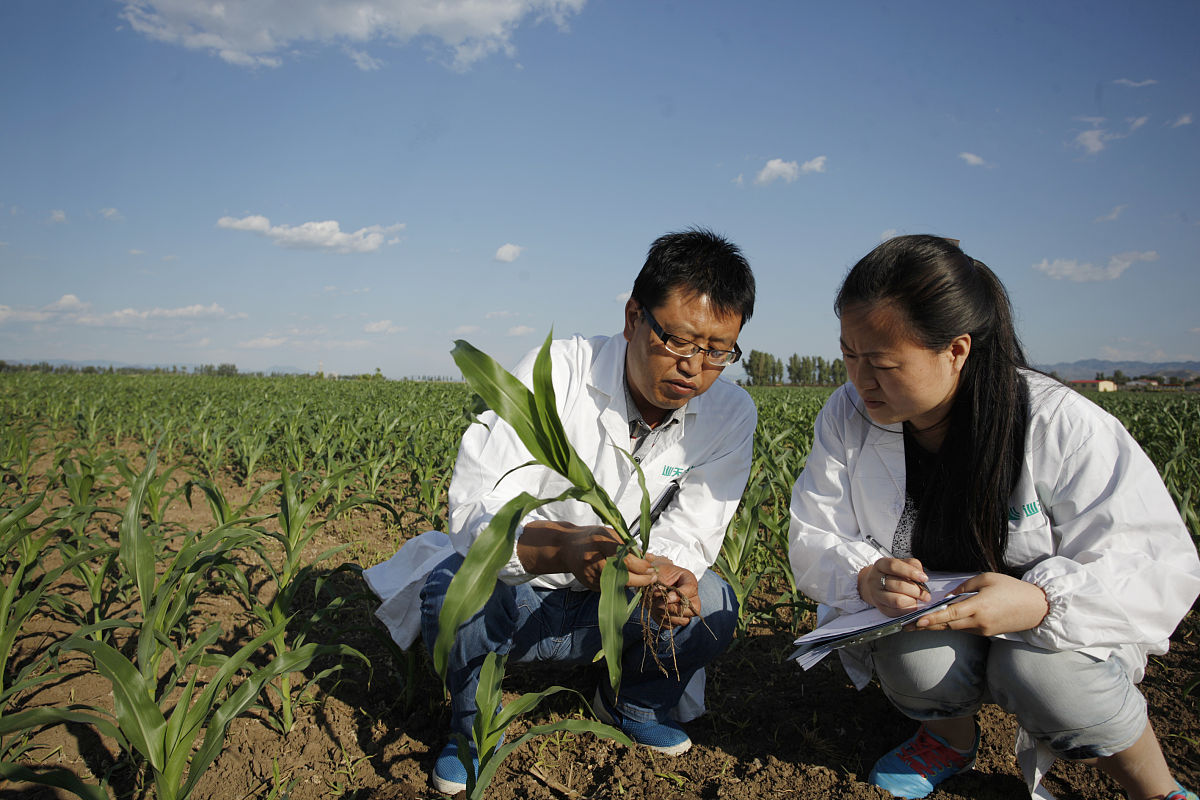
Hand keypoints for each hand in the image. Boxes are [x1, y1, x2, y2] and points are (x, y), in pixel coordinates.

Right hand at [558, 526, 657, 591]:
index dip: (641, 566)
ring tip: (643, 577)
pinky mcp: (591, 586)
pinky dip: (621, 584)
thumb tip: (649, 559)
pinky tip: (625, 577)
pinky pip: (611, 587)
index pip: (625, 560)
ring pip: (619, 585)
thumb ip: (628, 545)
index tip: (652, 568)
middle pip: (623, 577)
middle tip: (653, 577)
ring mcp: (591, 576)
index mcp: (600, 543)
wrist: (567, 548)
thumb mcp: (610, 534)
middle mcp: (594, 562)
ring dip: (633, 582)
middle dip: (641, 580)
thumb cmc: (592, 537)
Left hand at [630, 555, 699, 626]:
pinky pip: (673, 626)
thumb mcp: (658, 571)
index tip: (666, 597)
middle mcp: (692, 597)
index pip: (691, 589)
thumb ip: (658, 579)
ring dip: (668, 615)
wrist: (652, 583)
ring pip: (684, 620)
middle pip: (693, 608)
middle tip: (659, 604)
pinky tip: (656, 612)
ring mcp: (686, 610)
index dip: (678, 595)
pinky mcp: (677, 619)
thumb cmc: (657, 574)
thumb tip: (657, 591)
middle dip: (673, 608)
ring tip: (656, 606)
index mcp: (689, 580)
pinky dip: (663, 621)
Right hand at [859, 558, 930, 616]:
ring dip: (912, 601)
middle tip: (926, 595)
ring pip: (897, 601)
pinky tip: (912, 605)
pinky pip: (896, 612)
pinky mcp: (880, 607)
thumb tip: (921, 576)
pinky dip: (908, 610)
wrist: (875, 585)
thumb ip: (913, 565)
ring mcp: (876, 595)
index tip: (924, 578)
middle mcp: (875, 580)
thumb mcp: (901, 564)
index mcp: (880, 565)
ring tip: (918, 599)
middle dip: (916, 591)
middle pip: (898, 585)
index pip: (894, 566)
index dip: (910, 572)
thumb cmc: (892, 574)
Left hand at [910, 572, 1047, 635]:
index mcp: (978, 607)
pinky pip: (964, 629)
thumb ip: (965, 587)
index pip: (950, 614)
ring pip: (955, 628)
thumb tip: (948, 596)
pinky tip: (940, 622)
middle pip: (948, 625)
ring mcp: (983, 630)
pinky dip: (951, 625)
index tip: (917, 621)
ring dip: (937, 626)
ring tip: (918, 624)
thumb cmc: (1012, 588)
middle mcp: (979, 622)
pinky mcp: (986, 633)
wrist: (1036, 607)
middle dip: (927, 626)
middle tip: (908, 625)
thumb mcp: (987, 579)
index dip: (932, 619)